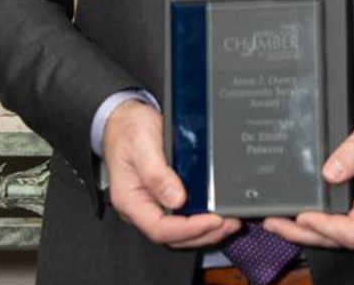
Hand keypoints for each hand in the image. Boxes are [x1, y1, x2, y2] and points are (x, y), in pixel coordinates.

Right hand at [102, 100, 240, 247]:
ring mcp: (154, 202)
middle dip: (203, 234)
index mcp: (131, 200)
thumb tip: (177, 199)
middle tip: (229, 223)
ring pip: (180, 229)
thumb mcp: (141, 145)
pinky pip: (183, 214)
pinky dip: (202, 217)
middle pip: (173, 235)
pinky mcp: (165, 194)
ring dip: (205, 230)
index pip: (159, 228)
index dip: (188, 228)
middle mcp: (142, 207)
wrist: (123, 118)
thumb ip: (157, 173)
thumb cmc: (128, 129)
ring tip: (229, 221)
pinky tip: (217, 211)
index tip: (213, 220)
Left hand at [262, 117, 353, 249]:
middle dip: (305, 234)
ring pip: (342, 239)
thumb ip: (350, 153)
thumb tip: (328, 173)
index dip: (325, 228)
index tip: (302, 215)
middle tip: (274, 224)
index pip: (353, 231)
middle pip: (342, 240)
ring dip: (311, 233)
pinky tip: (303, 220)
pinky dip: (323, 228)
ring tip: (279, 223)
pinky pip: (347, 230)